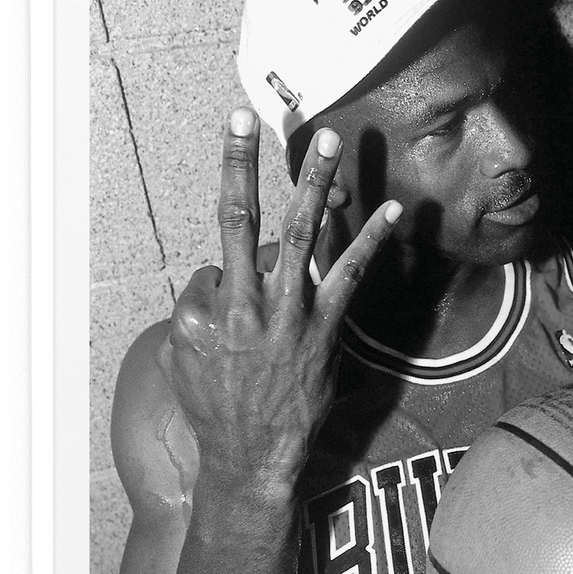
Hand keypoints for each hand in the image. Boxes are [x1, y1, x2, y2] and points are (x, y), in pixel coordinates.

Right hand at [162, 107, 400, 490]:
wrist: (253, 457)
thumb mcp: (181, 357)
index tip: (232, 300)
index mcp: (204, 307)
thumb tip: (221, 278)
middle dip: (241, 162)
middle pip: (240, 216)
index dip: (227, 272)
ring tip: (327, 140)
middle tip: (246, 116)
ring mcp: (289, 312)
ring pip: (300, 231)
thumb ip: (197, 308)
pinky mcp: (326, 327)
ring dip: (314, 182)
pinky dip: (371, 239)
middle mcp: (244, 301)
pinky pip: (351, 274)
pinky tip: (391, 208)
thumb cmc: (215, 409)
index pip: (216, 256)